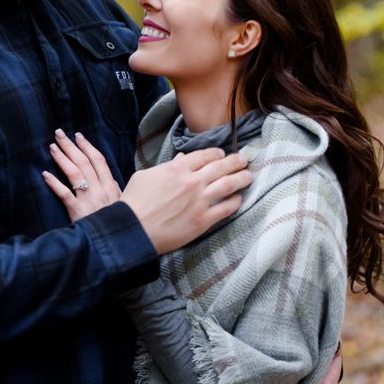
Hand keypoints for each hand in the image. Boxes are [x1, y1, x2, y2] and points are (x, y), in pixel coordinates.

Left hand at [42, 130, 121, 220]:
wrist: (114, 244)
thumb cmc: (116, 224)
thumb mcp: (122, 205)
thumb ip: (114, 192)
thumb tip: (110, 180)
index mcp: (111, 186)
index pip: (98, 160)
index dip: (87, 146)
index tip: (78, 136)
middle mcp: (101, 190)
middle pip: (84, 162)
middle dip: (71, 146)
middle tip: (59, 133)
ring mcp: (89, 200)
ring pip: (75, 173)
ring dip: (62, 158)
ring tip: (52, 147)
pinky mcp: (78, 212)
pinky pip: (64, 194)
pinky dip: (54, 183)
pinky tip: (45, 174)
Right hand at [120, 148, 251, 254]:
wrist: (134, 230)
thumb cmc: (134, 203)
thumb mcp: (145, 176)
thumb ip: (166, 166)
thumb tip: (181, 159)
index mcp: (178, 168)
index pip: (205, 155)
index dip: (216, 153)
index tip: (222, 154)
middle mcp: (192, 182)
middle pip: (221, 167)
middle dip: (235, 161)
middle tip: (244, 159)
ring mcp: (200, 201)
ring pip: (229, 185)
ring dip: (241, 178)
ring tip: (248, 176)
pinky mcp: (203, 220)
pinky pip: (226, 208)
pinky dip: (235, 202)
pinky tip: (238, 199)